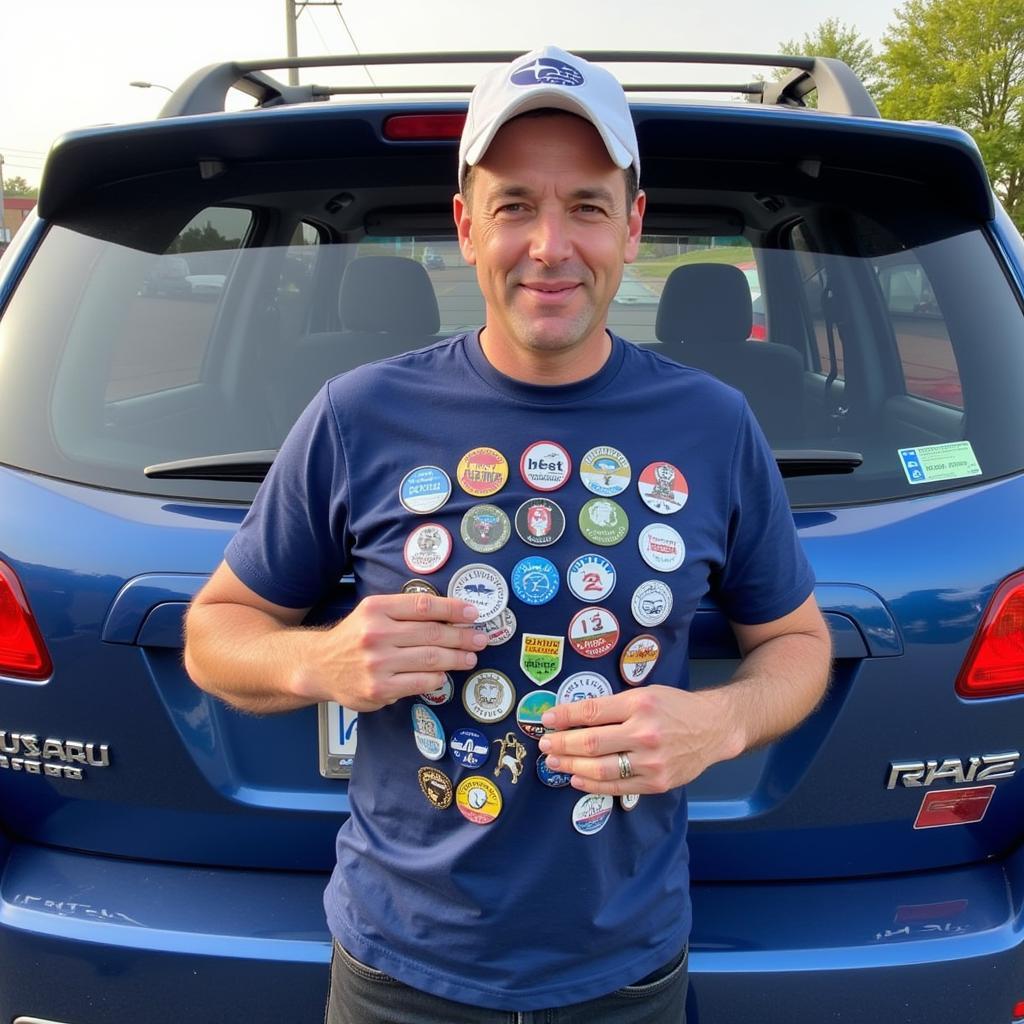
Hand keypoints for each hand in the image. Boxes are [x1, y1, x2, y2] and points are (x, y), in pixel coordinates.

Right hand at [306, 594, 484, 711]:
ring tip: (470, 657)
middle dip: (462, 636)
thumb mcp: (373, 613)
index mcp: (376, 608)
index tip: (473, 612)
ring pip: (431, 659)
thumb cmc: (355, 637)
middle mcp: (376, 634)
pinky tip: (444, 675)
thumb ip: (405, 612)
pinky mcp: (379, 689)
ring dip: (457, 658)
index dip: (453, 609)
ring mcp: (377, 663)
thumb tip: (451, 616)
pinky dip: (437, 678)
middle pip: (432, 634)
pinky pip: (421, 683)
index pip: (424, 606)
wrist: (320, 666)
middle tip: (480, 639)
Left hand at [538, 685, 733, 794]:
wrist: (713, 728)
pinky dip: (592, 785)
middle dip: (561, 744)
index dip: (564, 716)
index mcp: (640, 704)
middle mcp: (645, 733)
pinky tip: (577, 779)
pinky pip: (617, 787)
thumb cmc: (675, 707)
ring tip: (554, 763)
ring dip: (571, 767)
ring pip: (600, 769)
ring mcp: (651, 762)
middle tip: (544, 744)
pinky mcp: (656, 783)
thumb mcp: (645, 694)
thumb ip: (614, 706)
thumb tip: (573, 717)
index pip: (591, 711)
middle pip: (591, 742)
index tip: (546, 719)